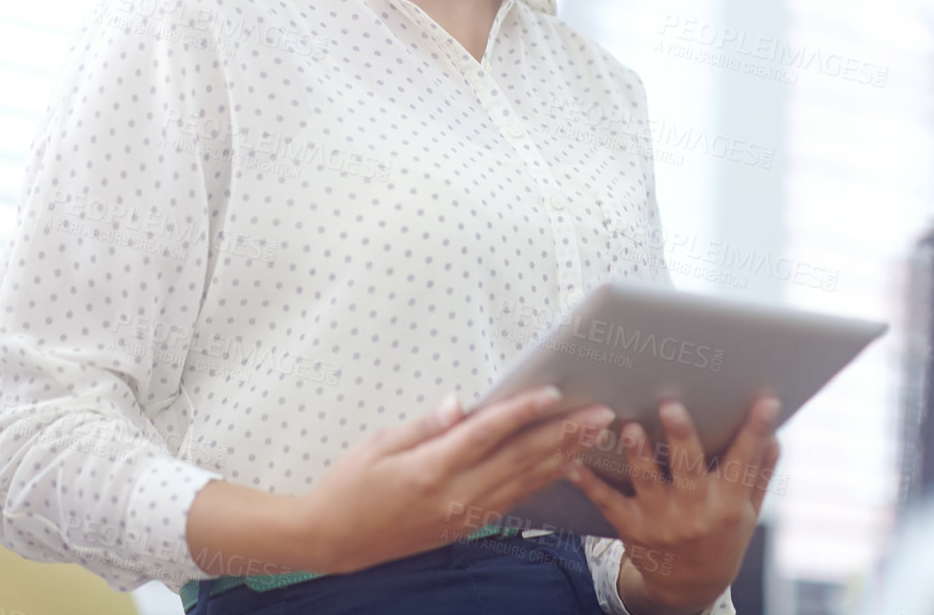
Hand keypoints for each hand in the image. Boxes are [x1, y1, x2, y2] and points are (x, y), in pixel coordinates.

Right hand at [297, 385, 615, 574]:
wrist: (334, 541)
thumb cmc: (349, 487)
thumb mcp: (377, 445)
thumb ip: (423, 425)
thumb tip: (460, 404)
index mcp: (430, 470)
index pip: (486, 434)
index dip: (521, 412)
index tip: (553, 392)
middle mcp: (454, 496)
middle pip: (519, 459)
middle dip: (563, 434)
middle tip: (599, 414)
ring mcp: (463, 515)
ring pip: (524, 482)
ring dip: (563, 456)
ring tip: (593, 436)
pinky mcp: (465, 525)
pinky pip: (513, 499)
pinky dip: (541, 481)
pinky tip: (562, 466)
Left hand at [563, 393, 780, 613]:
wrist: (689, 588)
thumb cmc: (720, 537)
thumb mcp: (747, 512)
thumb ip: (758, 472)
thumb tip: (775, 433)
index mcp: (728, 503)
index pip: (745, 462)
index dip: (756, 431)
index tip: (765, 402)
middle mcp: (695, 511)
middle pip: (689, 469)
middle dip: (680, 436)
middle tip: (671, 404)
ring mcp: (661, 520)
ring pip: (647, 481)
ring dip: (638, 453)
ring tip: (630, 426)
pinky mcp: (631, 526)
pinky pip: (607, 502)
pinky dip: (589, 483)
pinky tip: (573, 463)